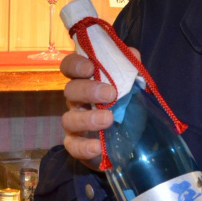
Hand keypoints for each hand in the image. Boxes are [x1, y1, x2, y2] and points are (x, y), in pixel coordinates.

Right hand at [59, 50, 137, 164]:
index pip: (70, 67)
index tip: (90, 68)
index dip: (75, 65)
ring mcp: (74, 124)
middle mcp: (76, 101)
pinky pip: (73, 146)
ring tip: (108, 120)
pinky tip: (99, 146)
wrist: (128, 142)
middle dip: (88, 90)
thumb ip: (131, 70)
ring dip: (87, 119)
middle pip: (70, 90)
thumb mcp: (132, 87)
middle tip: (110, 94)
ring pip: (69, 119)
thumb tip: (133, 53)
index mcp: (86, 82)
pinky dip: (84, 147)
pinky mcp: (76, 146)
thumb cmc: (125, 108)